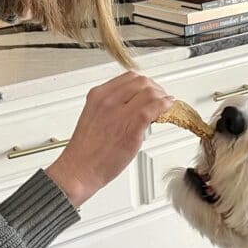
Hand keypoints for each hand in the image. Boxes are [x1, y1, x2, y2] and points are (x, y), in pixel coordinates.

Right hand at [47, 72, 173, 206]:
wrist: (79, 169)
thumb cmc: (85, 151)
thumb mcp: (94, 117)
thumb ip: (111, 107)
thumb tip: (132, 104)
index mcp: (98, 96)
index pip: (128, 77)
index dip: (144, 83)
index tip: (149, 91)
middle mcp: (108, 101)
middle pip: (141, 82)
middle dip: (155, 88)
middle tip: (160, 98)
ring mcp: (120, 113)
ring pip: (150, 93)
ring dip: (162, 97)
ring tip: (166, 105)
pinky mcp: (131, 128)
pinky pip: (154, 108)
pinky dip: (165, 106)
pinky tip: (168, 108)